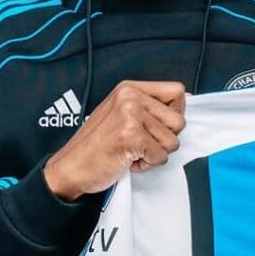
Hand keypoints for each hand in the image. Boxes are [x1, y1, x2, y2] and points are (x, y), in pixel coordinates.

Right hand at [43, 80, 186, 199]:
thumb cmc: (95, 145)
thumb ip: (148, 106)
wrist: (71, 167)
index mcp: (129, 88)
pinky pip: (161, 157)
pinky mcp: (132, 137)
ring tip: (131, 150)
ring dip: (154, 153)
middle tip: (139, 143)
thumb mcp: (120, 113)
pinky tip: (127, 160)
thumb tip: (183, 102)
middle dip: (163, 138)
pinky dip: (147, 165)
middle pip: (178, 120)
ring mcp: (131, 116)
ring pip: (172, 141)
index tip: (157, 126)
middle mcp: (130, 97)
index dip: (175, 113)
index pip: (177, 92)